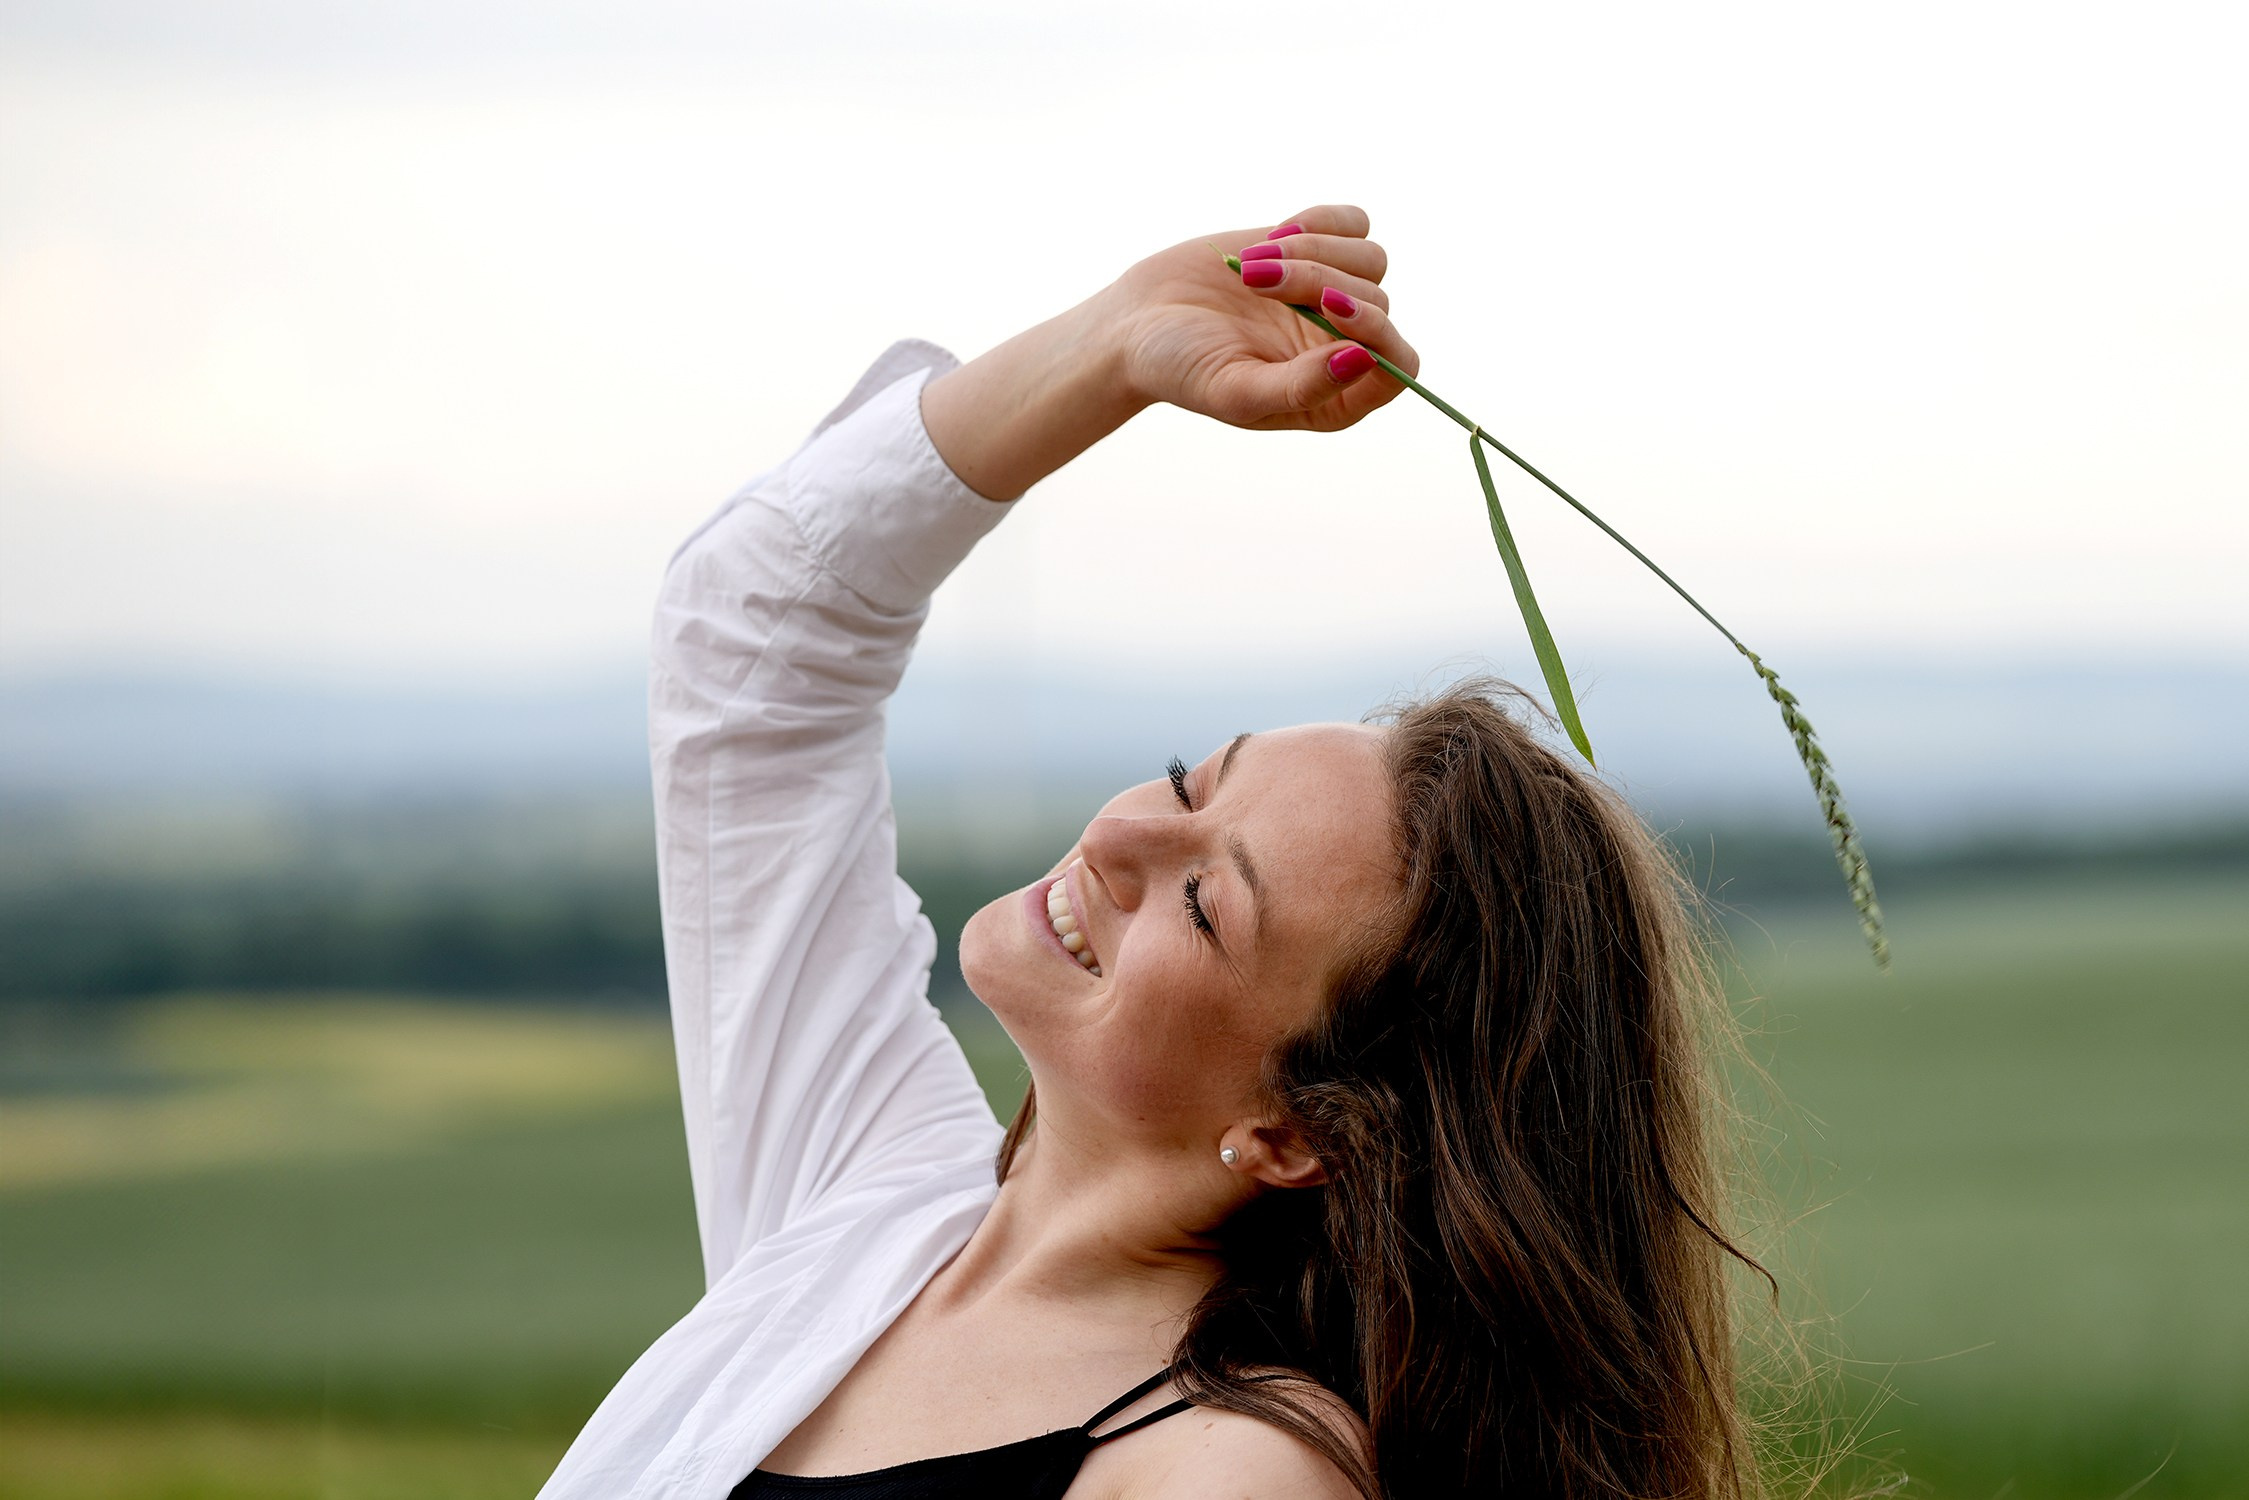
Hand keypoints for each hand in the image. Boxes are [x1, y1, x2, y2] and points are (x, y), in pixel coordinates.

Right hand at [1106, 203, 1420, 431]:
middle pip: (1377, 303)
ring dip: (1313, 251)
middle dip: (1317, 283)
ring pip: (1369, 259)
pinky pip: (1353, 223)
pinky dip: (1320, 222)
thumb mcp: (1235, 391)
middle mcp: (1343, 346)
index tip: (1331, 310)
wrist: (1137, 321)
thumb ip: (1301, 388)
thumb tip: (1364, 358)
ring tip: (1251, 265)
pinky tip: (1271, 234)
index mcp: (1334, 396)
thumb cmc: (1181, 369)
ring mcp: (1332, 296)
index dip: (1379, 334)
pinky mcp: (1316, 250)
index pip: (1398, 367)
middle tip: (1252, 280)